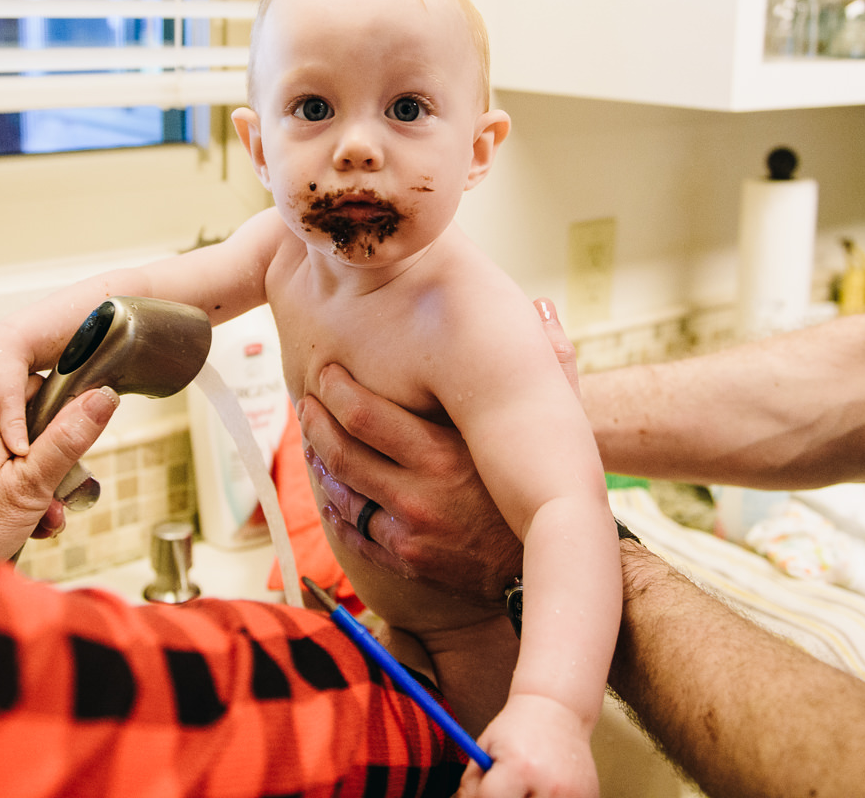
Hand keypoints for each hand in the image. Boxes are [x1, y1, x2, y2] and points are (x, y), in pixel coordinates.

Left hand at [0, 386, 118, 558]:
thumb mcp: (30, 482)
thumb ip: (67, 439)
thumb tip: (103, 396)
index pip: (41, 394)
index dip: (64, 422)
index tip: (72, 456)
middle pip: (32, 435)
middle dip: (52, 472)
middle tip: (56, 505)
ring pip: (17, 464)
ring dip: (37, 495)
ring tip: (42, 523)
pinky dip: (16, 504)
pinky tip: (25, 529)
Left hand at [296, 299, 581, 604]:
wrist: (551, 559)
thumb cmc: (547, 479)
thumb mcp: (556, 419)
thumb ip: (550, 362)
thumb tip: (542, 305)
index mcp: (446, 456)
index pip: (364, 416)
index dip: (336, 391)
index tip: (327, 373)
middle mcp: (421, 496)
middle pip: (341, 453)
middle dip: (316, 423)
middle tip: (307, 403)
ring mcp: (410, 532)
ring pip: (341, 492)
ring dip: (320, 462)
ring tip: (313, 438)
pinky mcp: (406, 559)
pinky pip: (355, 531)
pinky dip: (337, 506)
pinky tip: (333, 486)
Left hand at [461, 694, 598, 797]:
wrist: (558, 709)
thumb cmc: (517, 728)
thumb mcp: (486, 748)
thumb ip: (471, 784)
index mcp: (519, 767)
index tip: (482, 793)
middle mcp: (550, 784)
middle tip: (507, 789)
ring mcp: (572, 795)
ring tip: (526, 787)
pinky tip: (545, 789)